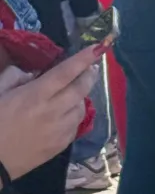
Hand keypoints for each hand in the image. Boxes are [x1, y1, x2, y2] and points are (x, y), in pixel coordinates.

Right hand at [0, 46, 100, 182]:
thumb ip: (17, 76)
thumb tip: (37, 74)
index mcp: (35, 96)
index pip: (66, 72)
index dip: (84, 59)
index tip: (98, 48)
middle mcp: (53, 112)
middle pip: (81, 88)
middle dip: (90, 74)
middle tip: (91, 67)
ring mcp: (60, 130)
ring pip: (82, 107)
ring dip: (80, 96)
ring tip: (71, 93)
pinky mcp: (62, 145)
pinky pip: (76, 124)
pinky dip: (74, 115)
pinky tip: (64, 114)